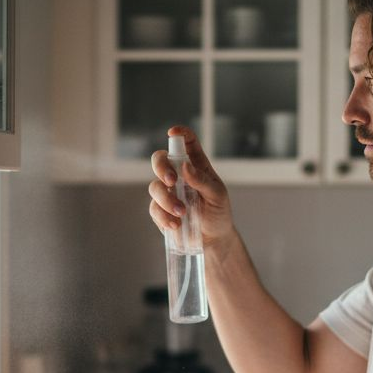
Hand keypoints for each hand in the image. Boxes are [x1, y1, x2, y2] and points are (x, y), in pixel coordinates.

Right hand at [148, 125, 234, 247]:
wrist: (213, 239)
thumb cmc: (218, 213)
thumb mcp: (217, 196)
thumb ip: (202, 181)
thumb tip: (185, 167)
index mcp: (196, 166)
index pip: (187, 143)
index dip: (180, 133)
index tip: (173, 133)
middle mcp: (179, 175)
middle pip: (160, 159)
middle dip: (161, 167)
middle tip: (171, 180)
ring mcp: (168, 192)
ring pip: (154, 186)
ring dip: (166, 199)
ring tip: (181, 213)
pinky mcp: (160, 210)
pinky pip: (154, 208)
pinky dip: (163, 216)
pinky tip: (176, 224)